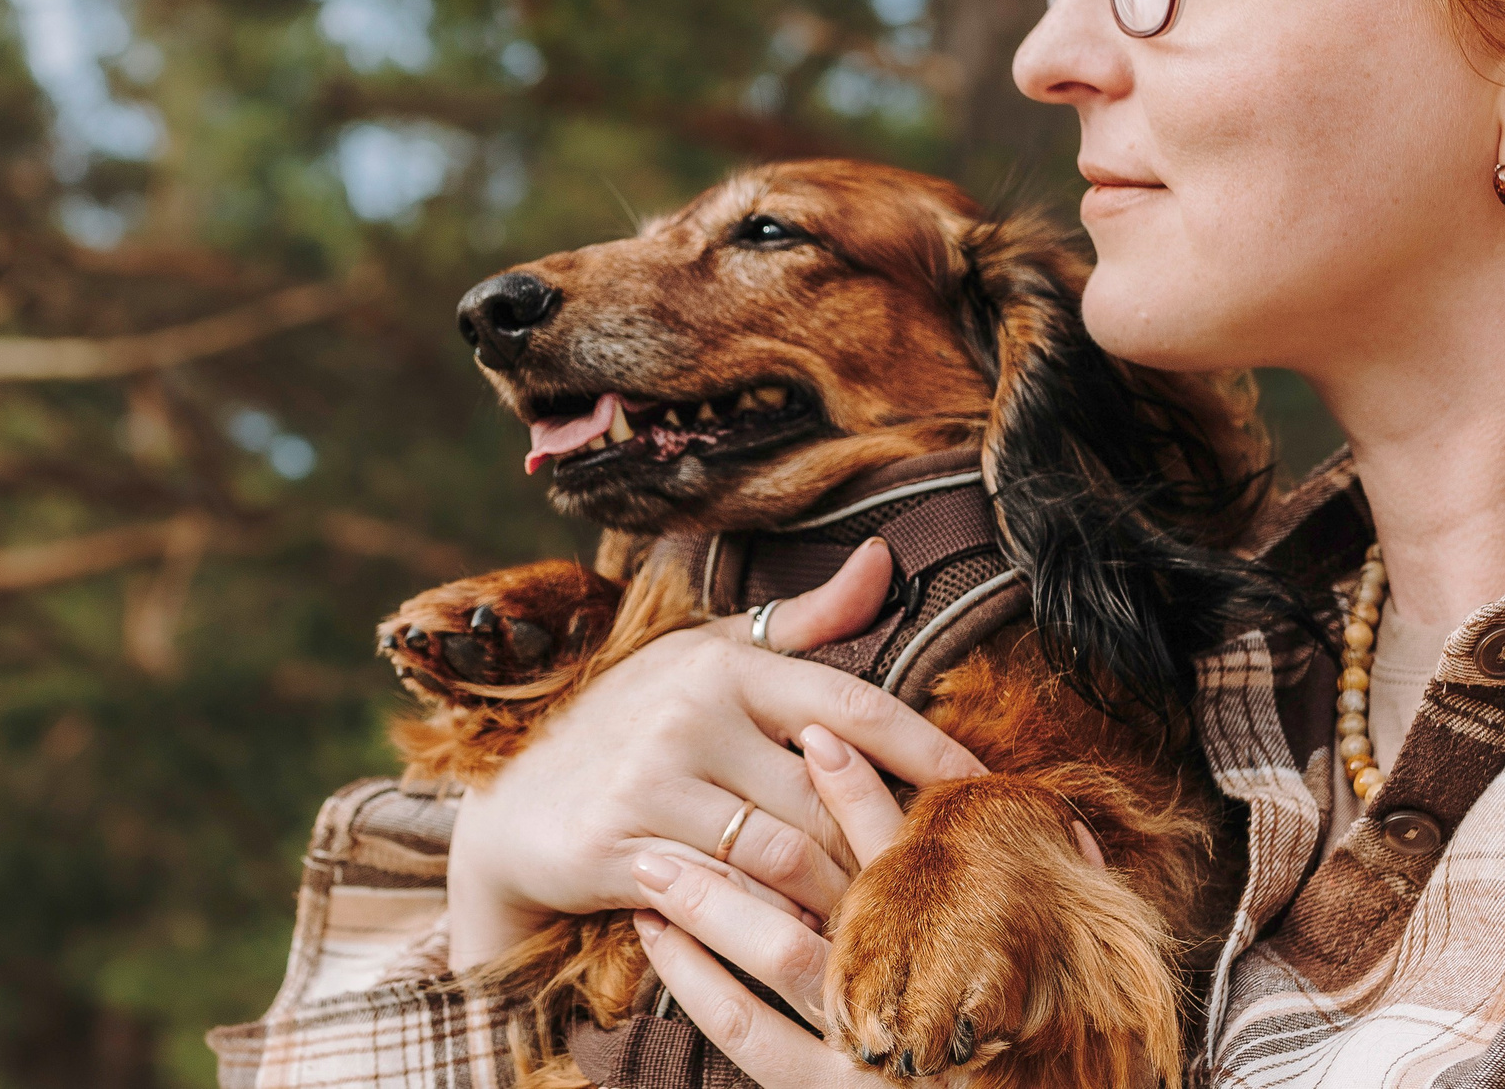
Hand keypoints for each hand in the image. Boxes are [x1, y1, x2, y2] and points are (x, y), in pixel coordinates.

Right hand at [444, 538, 984, 968]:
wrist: (514, 805)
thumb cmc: (632, 725)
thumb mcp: (709, 658)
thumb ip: (804, 625)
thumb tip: (881, 559)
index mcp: (723, 662)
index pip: (853, 704)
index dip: (931, 749)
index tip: (990, 790)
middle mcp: (688, 711)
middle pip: (830, 795)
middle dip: (887, 846)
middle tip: (946, 883)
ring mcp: (651, 780)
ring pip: (787, 854)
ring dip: (842, 896)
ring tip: (888, 922)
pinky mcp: (619, 846)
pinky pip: (729, 899)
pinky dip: (778, 926)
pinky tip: (812, 944)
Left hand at [629, 724, 921, 1087]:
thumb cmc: (939, 1011)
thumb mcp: (948, 941)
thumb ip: (906, 863)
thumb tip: (842, 749)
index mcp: (962, 948)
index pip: (911, 855)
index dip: (865, 792)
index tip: (815, 735)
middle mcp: (923, 998)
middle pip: (848, 895)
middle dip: (778, 837)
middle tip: (711, 786)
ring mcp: (873, 1051)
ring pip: (785, 955)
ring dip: (714, 901)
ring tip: (654, 863)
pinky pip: (748, 1030)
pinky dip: (694, 976)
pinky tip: (655, 933)